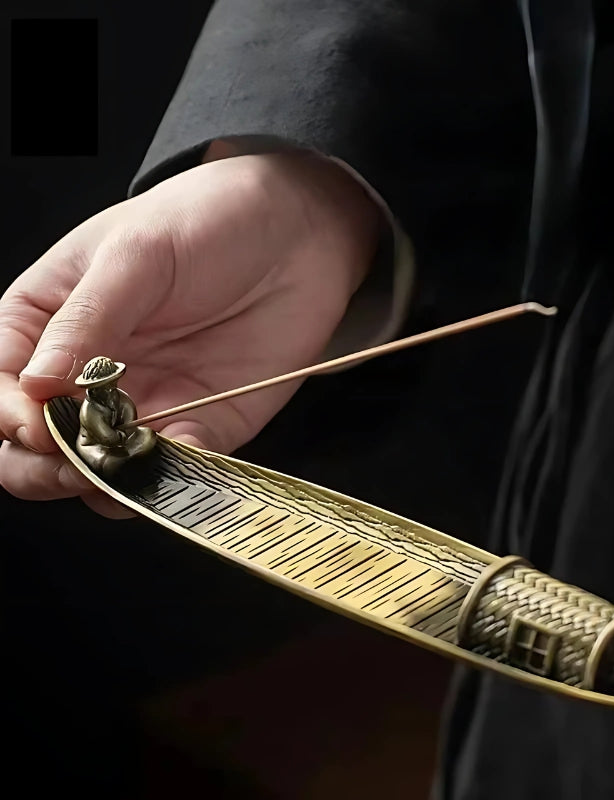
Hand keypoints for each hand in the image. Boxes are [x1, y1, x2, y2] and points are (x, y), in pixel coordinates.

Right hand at [0, 148, 380, 516]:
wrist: (296, 233)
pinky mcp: (200, 427)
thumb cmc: (207, 221)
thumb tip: (34, 386)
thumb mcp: (135, 254)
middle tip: (80, 462)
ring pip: (99, 474)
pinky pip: (171, 472)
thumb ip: (85, 320)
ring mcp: (143, 406)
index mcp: (47, 324)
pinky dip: (168, 480)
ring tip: (129, 461)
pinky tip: (180, 458)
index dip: (11, 417)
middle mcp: (87, 376)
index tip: (41, 425)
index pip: (1, 386)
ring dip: (105, 482)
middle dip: (46, 468)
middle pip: (36, 449)